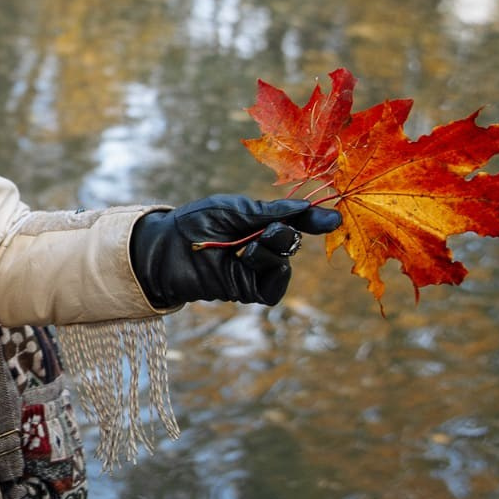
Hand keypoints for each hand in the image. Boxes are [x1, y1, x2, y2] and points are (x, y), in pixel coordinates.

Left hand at [130, 195, 341, 306]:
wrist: (164, 249)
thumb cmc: (195, 223)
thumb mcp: (234, 210)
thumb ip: (269, 212)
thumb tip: (305, 208)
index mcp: (258, 222)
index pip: (294, 221)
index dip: (314, 220)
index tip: (334, 218)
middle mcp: (260, 246)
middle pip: (291, 242)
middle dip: (285, 233)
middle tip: (270, 229)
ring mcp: (254, 270)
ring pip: (284, 263)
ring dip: (273, 251)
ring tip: (249, 246)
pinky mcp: (247, 290)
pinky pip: (274, 286)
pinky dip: (270, 270)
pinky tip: (249, 258)